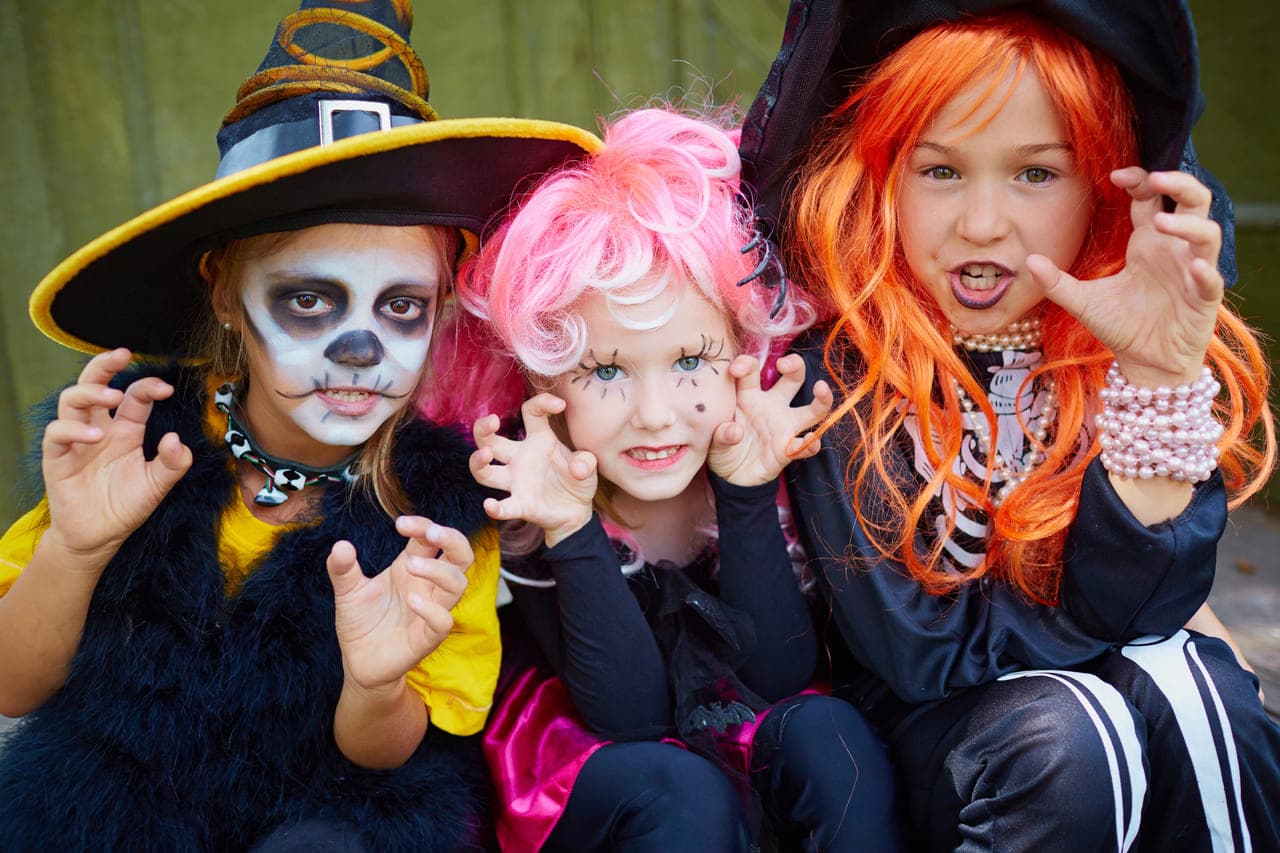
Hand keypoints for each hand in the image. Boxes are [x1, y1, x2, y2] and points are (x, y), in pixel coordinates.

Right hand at [41, 348, 191, 563]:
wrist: (99, 537)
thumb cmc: (126, 506)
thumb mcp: (157, 485)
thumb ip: (173, 464)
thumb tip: (177, 440)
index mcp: (126, 430)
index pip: (134, 397)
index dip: (148, 387)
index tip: (166, 389)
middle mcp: (100, 429)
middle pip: (94, 384)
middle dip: (105, 365)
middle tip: (121, 355)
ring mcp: (76, 441)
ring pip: (71, 401)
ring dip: (90, 393)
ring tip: (111, 399)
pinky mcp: (57, 458)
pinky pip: (57, 434)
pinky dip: (73, 430)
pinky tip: (95, 436)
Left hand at [328, 516, 471, 691]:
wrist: (358, 662)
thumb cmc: (361, 622)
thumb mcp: (348, 591)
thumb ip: (343, 569)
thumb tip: (340, 546)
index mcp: (412, 567)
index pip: (432, 538)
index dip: (423, 526)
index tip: (400, 524)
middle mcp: (428, 586)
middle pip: (461, 556)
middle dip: (452, 539)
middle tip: (430, 533)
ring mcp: (431, 611)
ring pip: (458, 585)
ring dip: (439, 570)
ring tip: (410, 565)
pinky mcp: (427, 638)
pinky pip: (443, 621)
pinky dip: (432, 609)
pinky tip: (411, 600)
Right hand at [470, 395, 596, 546]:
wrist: (577, 512)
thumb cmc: (578, 481)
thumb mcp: (588, 466)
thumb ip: (586, 462)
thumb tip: (578, 468)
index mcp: (539, 440)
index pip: (530, 412)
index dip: (541, 403)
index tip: (561, 405)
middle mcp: (521, 458)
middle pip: (490, 440)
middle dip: (483, 428)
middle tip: (493, 420)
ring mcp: (517, 482)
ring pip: (484, 473)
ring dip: (479, 462)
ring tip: (486, 454)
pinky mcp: (520, 505)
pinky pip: (503, 507)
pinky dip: (495, 508)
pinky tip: (490, 505)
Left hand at [707, 354, 832, 485]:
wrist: (729, 476)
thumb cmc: (722, 447)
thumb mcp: (714, 439)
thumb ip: (721, 433)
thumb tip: (734, 430)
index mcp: (749, 395)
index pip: (752, 371)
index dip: (746, 364)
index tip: (736, 369)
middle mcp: (772, 405)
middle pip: (793, 378)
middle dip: (794, 365)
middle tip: (784, 363)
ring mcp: (784, 426)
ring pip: (812, 409)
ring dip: (821, 399)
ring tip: (821, 388)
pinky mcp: (788, 449)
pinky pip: (805, 446)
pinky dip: (811, 444)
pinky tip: (811, 441)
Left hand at [1029, 168, 1222, 387]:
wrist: (1144, 364)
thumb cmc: (1121, 326)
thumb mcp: (1083, 302)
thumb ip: (1057, 282)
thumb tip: (1029, 260)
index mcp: (1147, 242)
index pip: (1152, 198)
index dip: (1140, 180)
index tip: (1116, 174)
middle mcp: (1173, 250)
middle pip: (1192, 201)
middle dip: (1179, 184)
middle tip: (1156, 177)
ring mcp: (1192, 272)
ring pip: (1207, 234)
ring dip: (1189, 225)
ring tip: (1162, 223)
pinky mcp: (1204, 300)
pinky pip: (1212, 280)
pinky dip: (1207, 272)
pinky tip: (1196, 268)